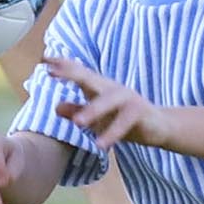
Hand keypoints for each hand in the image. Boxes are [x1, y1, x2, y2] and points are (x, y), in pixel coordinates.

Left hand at [44, 56, 167, 148]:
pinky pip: (124, 123)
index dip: (62, 65)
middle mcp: (112, 88)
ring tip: (77, 123)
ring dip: (93, 111)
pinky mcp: (140, 113)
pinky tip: (100, 144)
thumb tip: (56, 106)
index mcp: (100, 87)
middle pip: (90, 77)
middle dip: (72, 73)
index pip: (79, 73)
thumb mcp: (98, 117)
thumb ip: (78, 111)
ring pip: (108, 101)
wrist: (159, 127)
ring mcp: (128, 99)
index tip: (44, 58)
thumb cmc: (125, 119)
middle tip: (51, 72)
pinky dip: (112, 133)